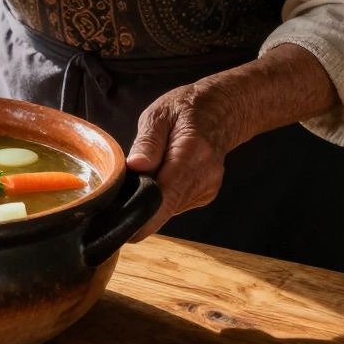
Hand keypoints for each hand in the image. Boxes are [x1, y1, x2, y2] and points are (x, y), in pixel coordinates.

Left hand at [124, 83, 244, 241]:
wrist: (224, 111)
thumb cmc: (187, 109)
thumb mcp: (160, 114)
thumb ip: (148, 141)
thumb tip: (135, 166)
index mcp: (191, 155)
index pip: (165, 197)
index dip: (144, 220)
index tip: (125, 235)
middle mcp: (203, 177)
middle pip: (164, 207)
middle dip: (139, 205)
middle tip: (118, 193)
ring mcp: (207, 189)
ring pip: (168, 207)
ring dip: (151, 198)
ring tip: (145, 173)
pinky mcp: (205, 195)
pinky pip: (175, 203)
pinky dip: (163, 196)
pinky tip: (161, 176)